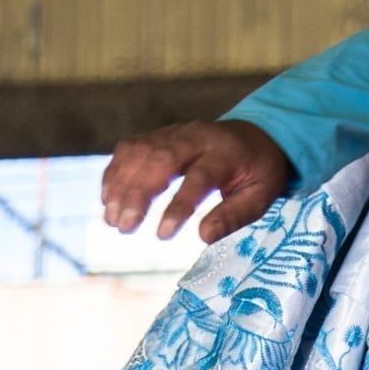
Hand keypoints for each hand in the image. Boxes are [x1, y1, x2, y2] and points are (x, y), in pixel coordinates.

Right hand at [100, 119, 292, 244]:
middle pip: (161, 159)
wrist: (256, 135)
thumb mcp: (260, 196)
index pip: (199, 178)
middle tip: (124, 228)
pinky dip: (116, 171)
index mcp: (226, 153)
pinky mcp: (159, 134)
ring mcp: (174, 132)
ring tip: (112, 219)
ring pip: (140, 150)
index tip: (162, 236)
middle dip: (138, 194)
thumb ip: (234, 216)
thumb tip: (203, 237)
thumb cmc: (258, 173)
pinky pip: (130, 147)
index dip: (178, 206)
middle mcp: (196, 137)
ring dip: (121, 184)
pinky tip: (108, 198)